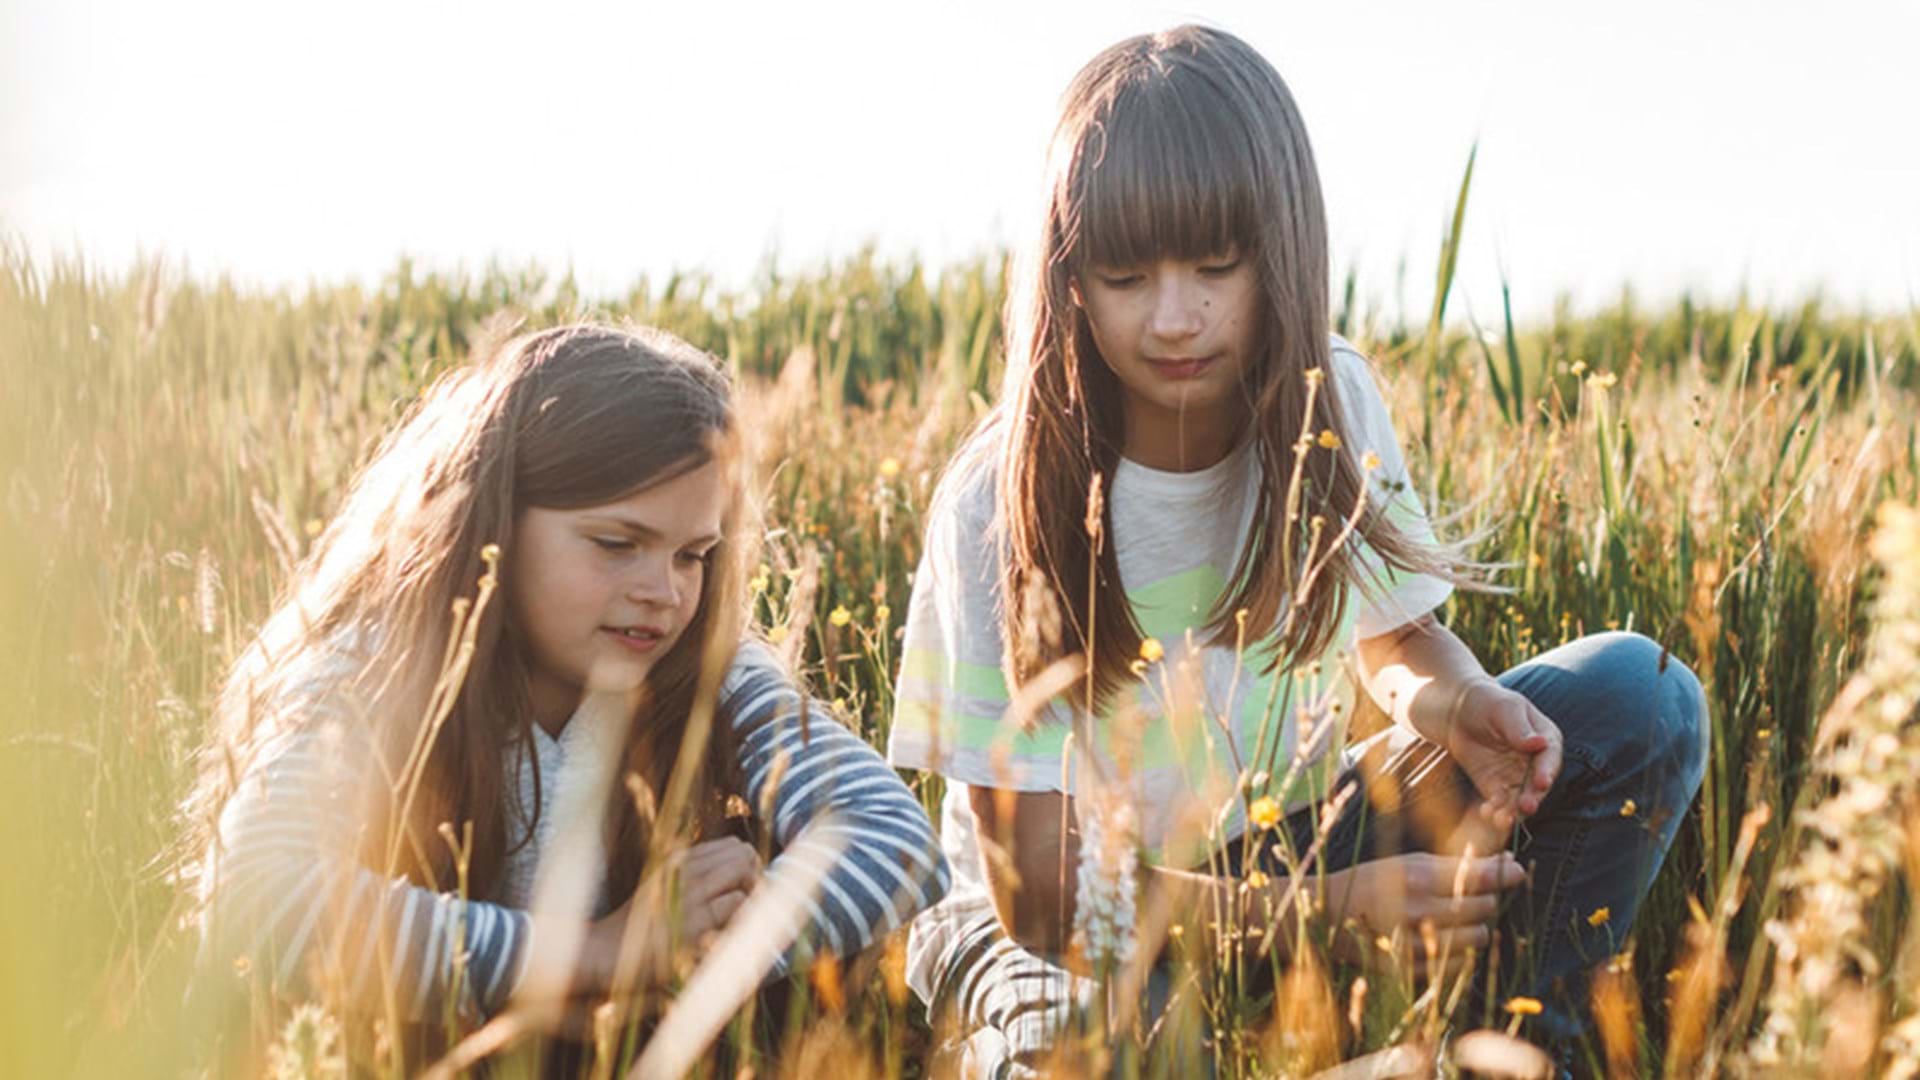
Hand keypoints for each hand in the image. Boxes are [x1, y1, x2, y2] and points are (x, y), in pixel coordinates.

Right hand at [577, 836, 762, 996]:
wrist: (606, 953)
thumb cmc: (640, 927)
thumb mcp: (664, 888)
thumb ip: (696, 876)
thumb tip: (742, 868)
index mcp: (678, 860)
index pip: (732, 846)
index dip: (747, 866)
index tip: (743, 888)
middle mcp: (684, 869)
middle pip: (743, 854)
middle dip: (754, 877)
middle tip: (747, 905)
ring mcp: (689, 894)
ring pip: (743, 872)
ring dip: (751, 897)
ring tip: (739, 920)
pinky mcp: (693, 922)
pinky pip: (735, 905)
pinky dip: (741, 917)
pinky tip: (728, 933)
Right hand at [1318, 852, 1525, 974]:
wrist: (1329, 914)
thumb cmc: (1374, 880)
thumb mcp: (1410, 861)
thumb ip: (1456, 863)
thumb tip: (1506, 859)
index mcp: (1417, 877)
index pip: (1479, 876)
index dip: (1504, 873)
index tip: (1515, 870)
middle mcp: (1418, 910)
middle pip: (1483, 907)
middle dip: (1486, 899)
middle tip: (1473, 895)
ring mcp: (1415, 943)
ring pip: (1478, 937)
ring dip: (1477, 926)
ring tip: (1460, 919)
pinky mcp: (1411, 968)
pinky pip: (1460, 963)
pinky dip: (1462, 951)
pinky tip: (1446, 938)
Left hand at [1441, 679, 1561, 830]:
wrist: (1458, 712)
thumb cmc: (1487, 702)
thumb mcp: (1504, 709)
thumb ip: (1519, 729)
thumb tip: (1539, 743)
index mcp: (1546, 739)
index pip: (1550, 758)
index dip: (1547, 771)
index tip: (1542, 782)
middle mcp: (1536, 763)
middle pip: (1538, 785)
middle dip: (1533, 797)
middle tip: (1525, 807)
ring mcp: (1517, 778)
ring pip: (1521, 800)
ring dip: (1514, 811)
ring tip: (1502, 818)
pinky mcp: (1497, 788)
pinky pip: (1500, 804)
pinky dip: (1495, 810)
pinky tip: (1487, 813)